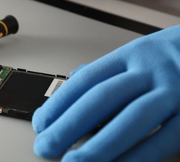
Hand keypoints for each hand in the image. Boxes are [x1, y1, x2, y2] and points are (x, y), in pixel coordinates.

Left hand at [32, 25, 179, 160]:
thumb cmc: (172, 59)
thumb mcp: (137, 56)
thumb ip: (106, 73)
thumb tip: (70, 86)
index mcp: (131, 56)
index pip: (86, 80)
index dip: (59, 103)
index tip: (41, 122)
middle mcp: (151, 71)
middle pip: (101, 100)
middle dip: (68, 126)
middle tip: (45, 146)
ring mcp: (175, 93)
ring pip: (131, 122)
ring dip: (99, 147)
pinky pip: (163, 142)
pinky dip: (137, 158)